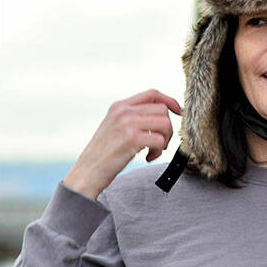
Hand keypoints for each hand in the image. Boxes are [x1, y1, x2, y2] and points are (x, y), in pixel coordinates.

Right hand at [63, 89, 180, 199]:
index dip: (170, 101)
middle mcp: (123, 111)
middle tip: (160, 143)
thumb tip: (163, 114)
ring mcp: (127, 124)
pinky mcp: (131, 139)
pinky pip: (160, 140)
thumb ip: (134, 117)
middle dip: (168, 128)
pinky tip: (148, 157)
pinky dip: (159, 151)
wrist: (87, 172)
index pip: (152, 94)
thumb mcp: (115, 127)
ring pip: (165, 124)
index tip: (179, 112)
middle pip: (163, 110)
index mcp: (119, 106)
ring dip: (165, 140)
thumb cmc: (104, 153)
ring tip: (154, 150)